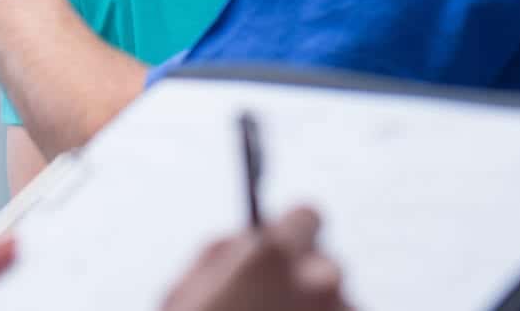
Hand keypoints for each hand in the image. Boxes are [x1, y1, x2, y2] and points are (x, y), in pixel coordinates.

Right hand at [161, 208, 352, 310]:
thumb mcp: (181, 296)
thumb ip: (220, 255)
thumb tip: (249, 239)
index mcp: (272, 255)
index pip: (308, 217)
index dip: (292, 236)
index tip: (283, 254)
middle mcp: (321, 281)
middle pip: (326, 268)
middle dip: (304, 287)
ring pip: (338, 309)